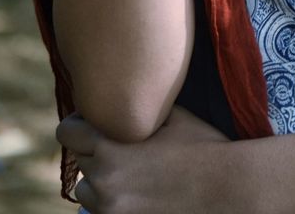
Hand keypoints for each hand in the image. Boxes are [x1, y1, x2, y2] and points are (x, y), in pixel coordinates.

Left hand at [58, 106, 238, 213]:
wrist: (227, 188)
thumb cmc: (204, 146)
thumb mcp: (173, 116)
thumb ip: (141, 108)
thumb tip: (126, 92)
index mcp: (112, 147)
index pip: (67, 133)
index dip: (78, 125)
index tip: (93, 124)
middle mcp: (105, 180)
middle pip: (81, 163)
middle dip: (97, 153)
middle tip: (124, 148)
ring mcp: (112, 210)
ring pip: (87, 193)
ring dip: (101, 183)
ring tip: (131, 174)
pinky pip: (101, 213)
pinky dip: (113, 203)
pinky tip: (138, 193)